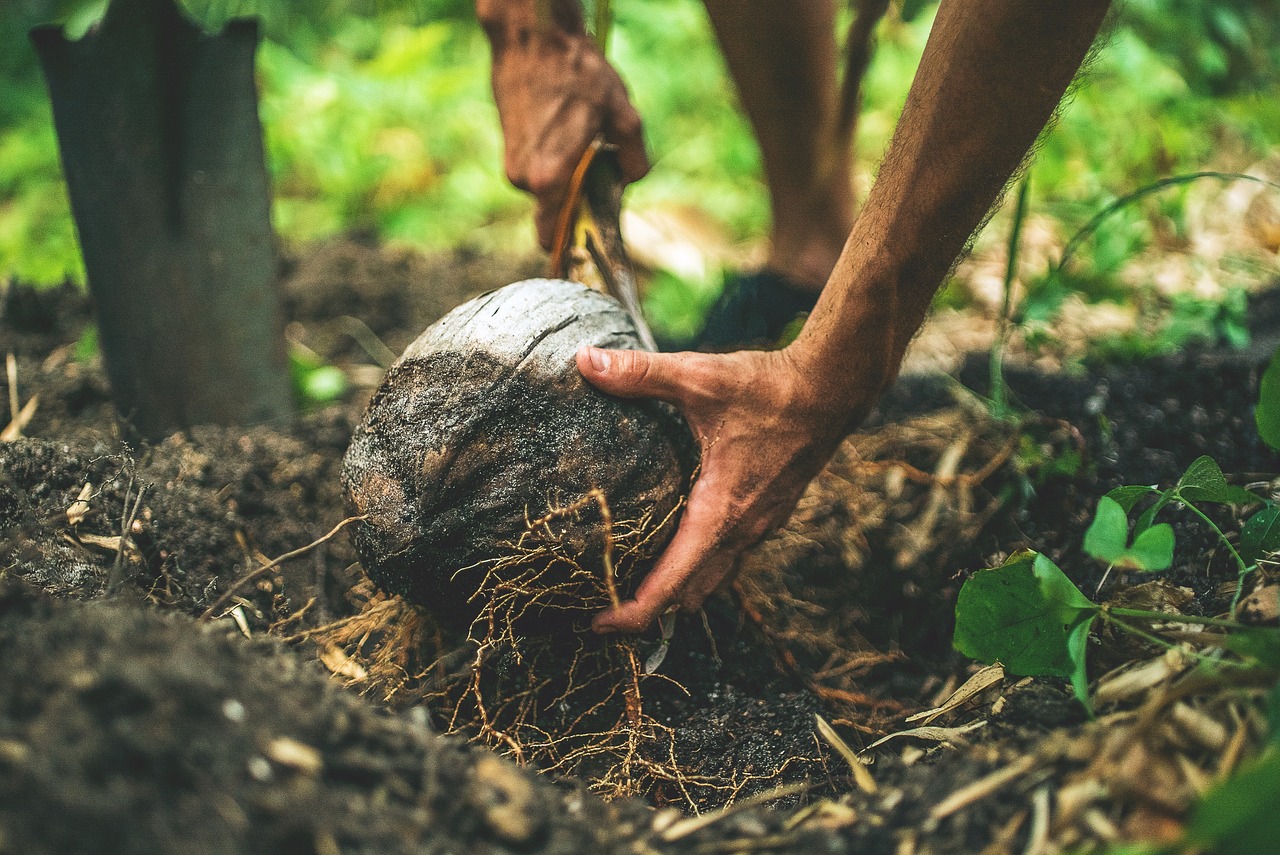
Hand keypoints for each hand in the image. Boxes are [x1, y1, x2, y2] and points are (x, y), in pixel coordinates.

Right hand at [485, 19, 648, 248]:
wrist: (533, 37)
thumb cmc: (577, 73)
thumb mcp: (622, 113)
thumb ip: (633, 157)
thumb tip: (631, 179)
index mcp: (552, 179)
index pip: (552, 238)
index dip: (570, 248)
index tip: (587, 249)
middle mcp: (525, 179)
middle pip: (556, 211)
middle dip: (577, 200)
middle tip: (599, 171)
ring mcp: (512, 163)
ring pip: (547, 188)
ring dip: (566, 176)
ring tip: (582, 137)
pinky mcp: (508, 148)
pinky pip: (537, 169)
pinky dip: (553, 160)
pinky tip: (565, 128)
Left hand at [576, 344, 877, 632]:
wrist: (833, 389)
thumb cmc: (769, 389)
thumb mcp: (699, 377)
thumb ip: (640, 374)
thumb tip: (585, 361)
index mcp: (721, 512)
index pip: (672, 584)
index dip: (632, 613)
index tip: (596, 625)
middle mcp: (743, 530)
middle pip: (689, 593)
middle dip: (649, 607)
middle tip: (601, 603)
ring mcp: (760, 526)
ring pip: (714, 577)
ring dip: (678, 588)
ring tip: (634, 583)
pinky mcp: (769, 514)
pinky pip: (731, 556)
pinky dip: (701, 563)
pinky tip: (680, 541)